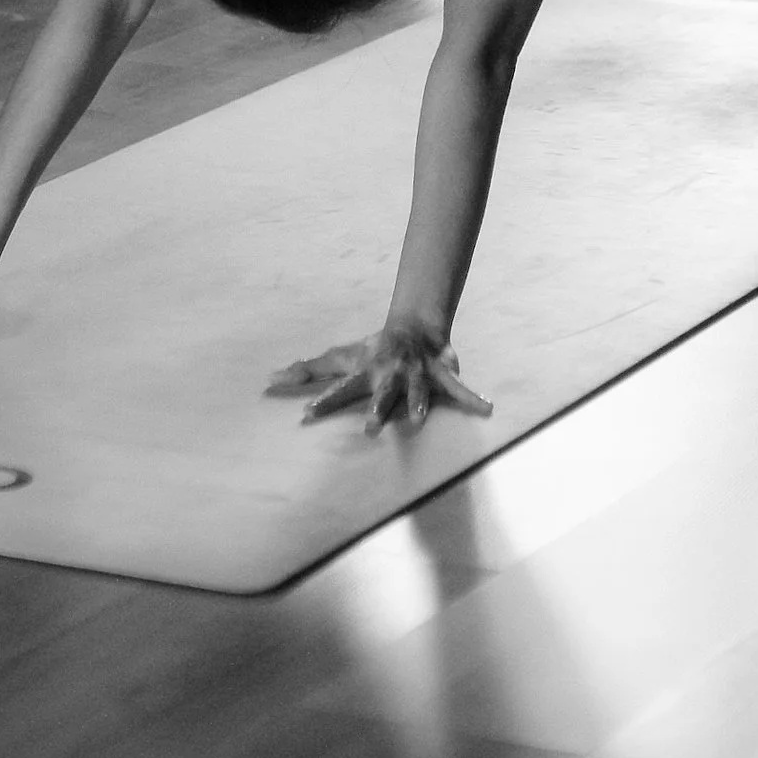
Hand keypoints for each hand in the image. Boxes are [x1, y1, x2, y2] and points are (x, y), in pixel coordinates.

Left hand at [266, 324, 491, 437]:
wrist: (414, 327)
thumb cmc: (370, 350)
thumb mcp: (339, 358)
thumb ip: (307, 370)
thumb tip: (269, 377)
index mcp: (366, 374)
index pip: (340, 388)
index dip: (324, 401)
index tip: (306, 415)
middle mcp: (390, 374)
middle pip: (382, 395)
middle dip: (377, 410)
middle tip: (369, 430)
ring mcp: (417, 375)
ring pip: (420, 391)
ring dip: (420, 405)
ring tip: (420, 421)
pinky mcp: (441, 374)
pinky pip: (459, 387)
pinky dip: (473, 398)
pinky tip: (488, 409)